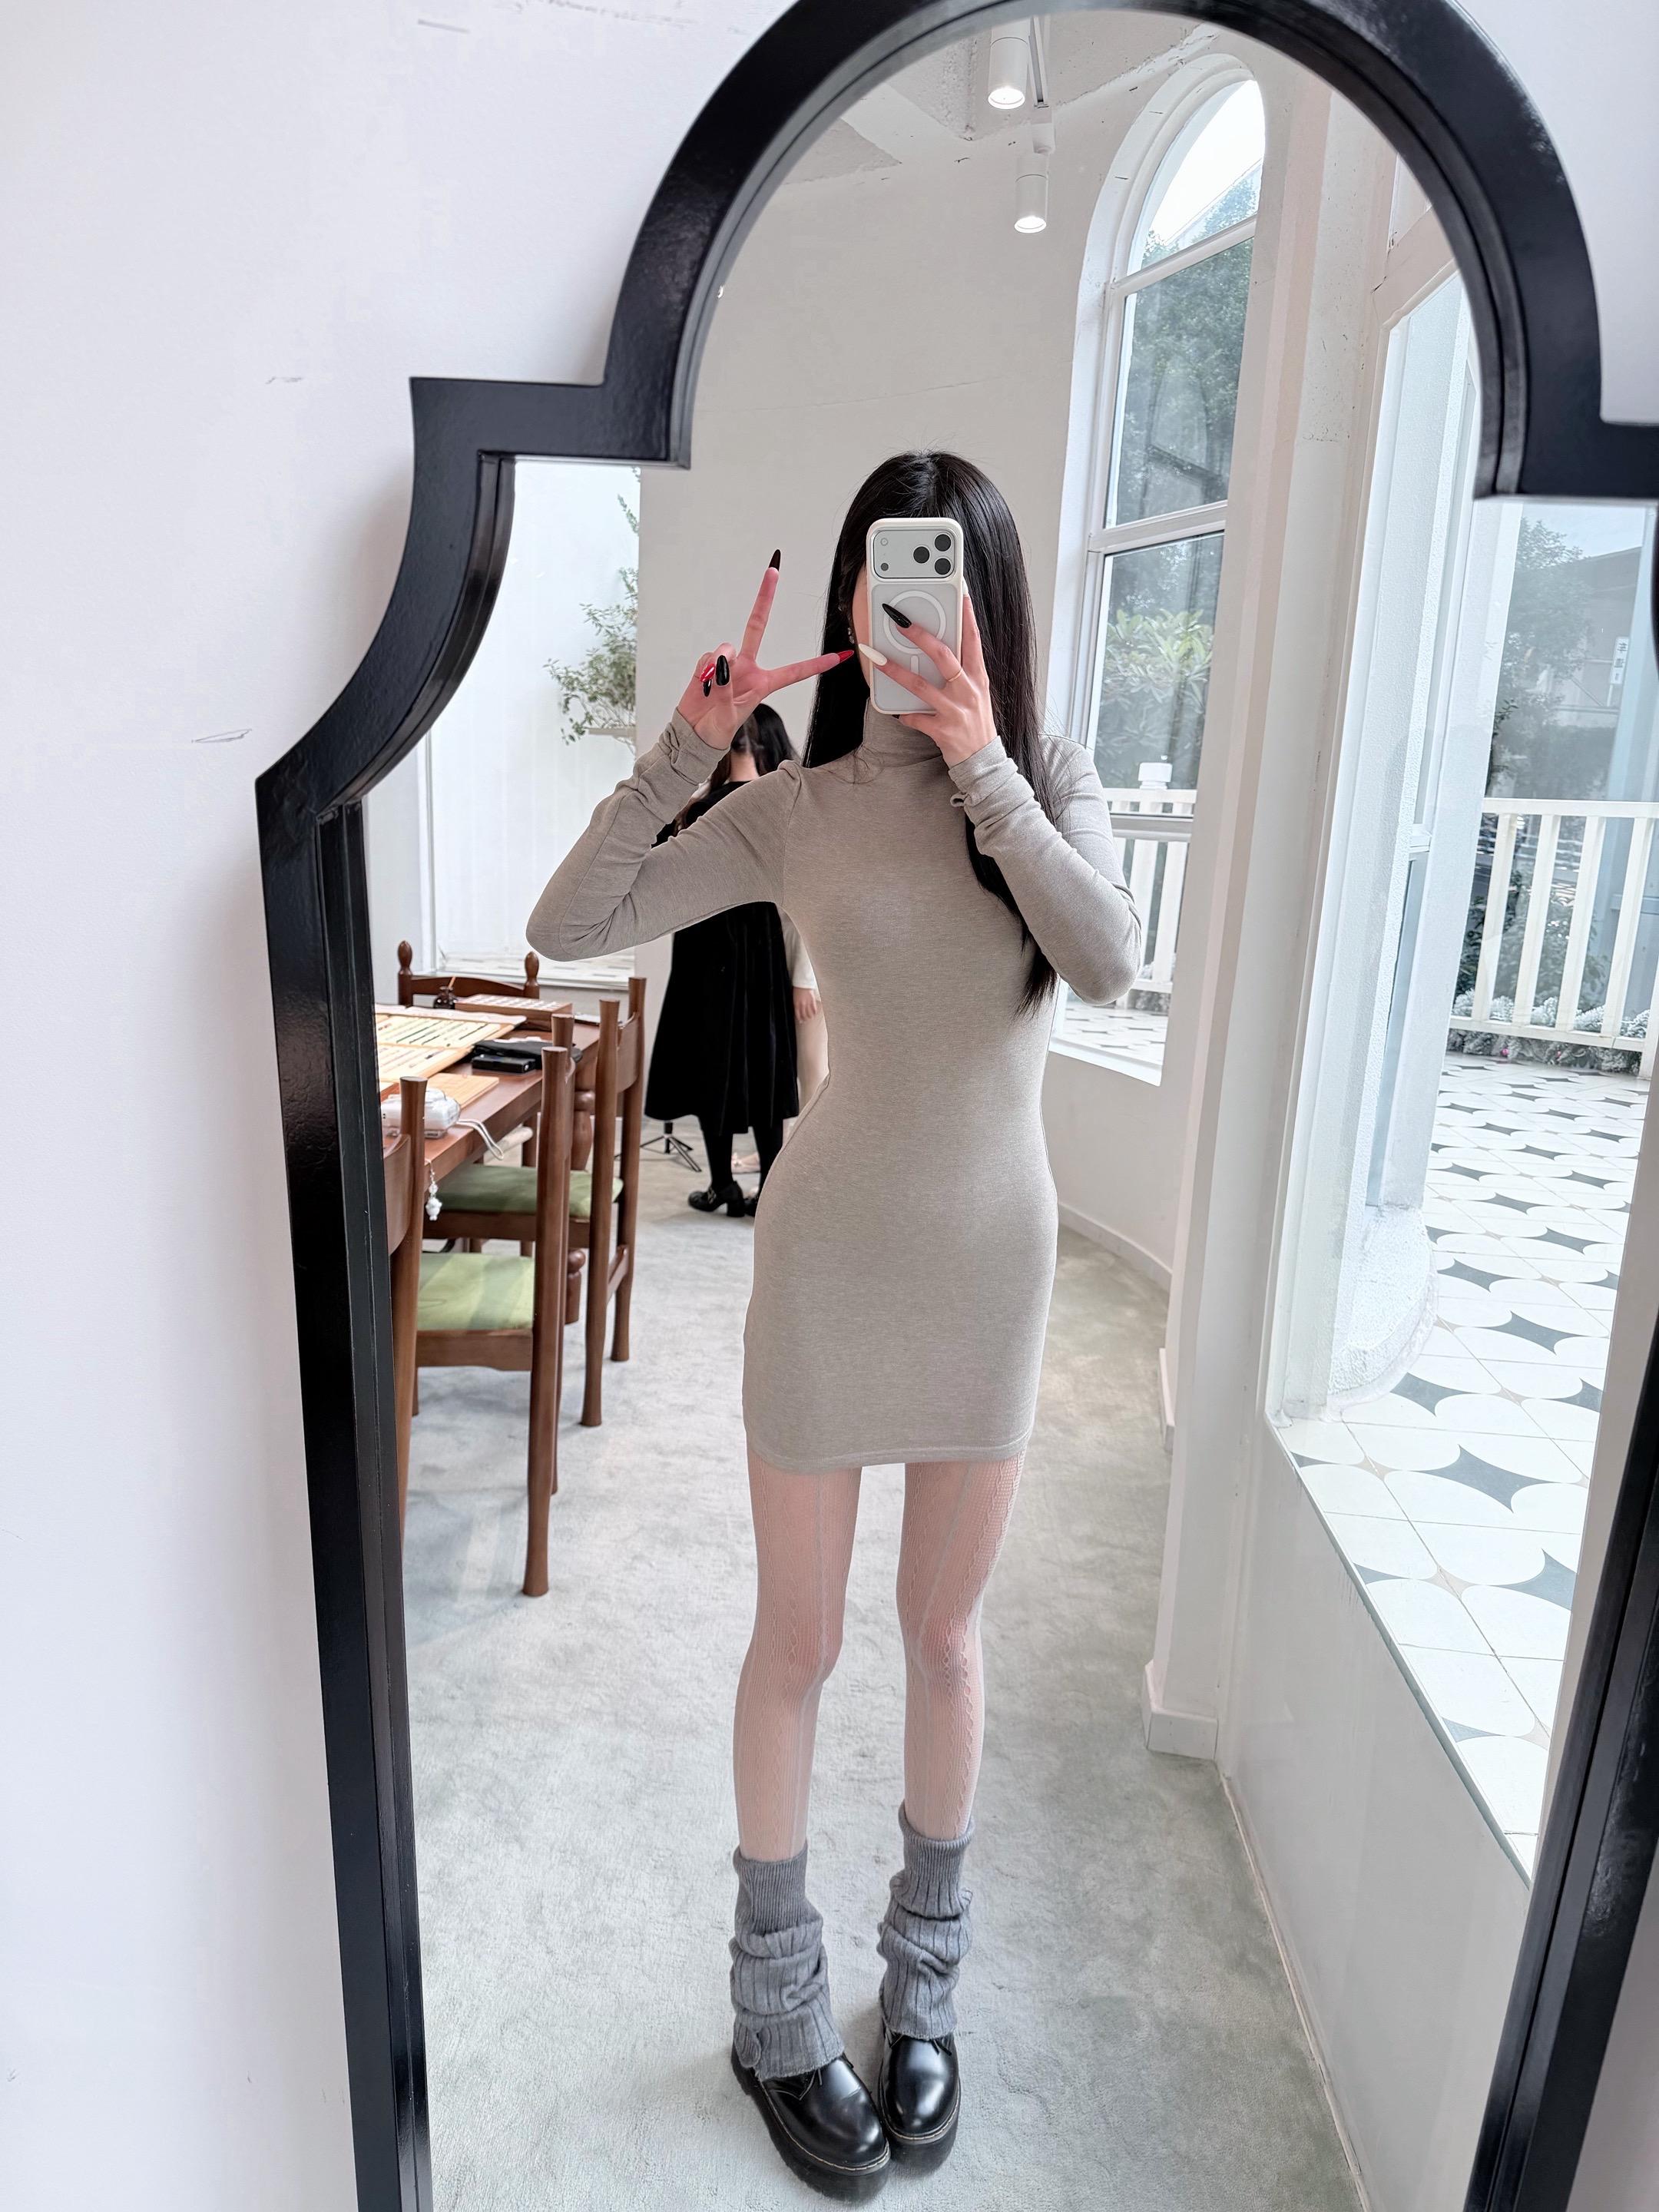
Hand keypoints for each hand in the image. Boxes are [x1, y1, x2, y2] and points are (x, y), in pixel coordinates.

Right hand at [676, 557, 851, 748]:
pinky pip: (708, 658)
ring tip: (713, 689)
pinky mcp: (709, 663)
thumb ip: (727, 688)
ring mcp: (729, 664)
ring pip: (727, 648)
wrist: (693, 731)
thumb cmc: (717, 728)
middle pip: (757, 627)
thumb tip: (721, 663)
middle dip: (764, 598)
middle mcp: (749, 668)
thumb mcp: (730, 715)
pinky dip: (705, 671)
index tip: (838, 657)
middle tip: (773, 572)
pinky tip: (703, 684)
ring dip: (719, 666)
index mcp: (764, 683)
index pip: (795, 671)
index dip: (816, 664)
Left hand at [793, 986, 820, 1023]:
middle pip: (804, 1015)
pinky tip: (814, 1014)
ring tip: (810, 1018)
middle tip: (806, 1021)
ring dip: (810, 1017)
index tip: (800, 1021)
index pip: (798, 1014)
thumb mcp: (794, 998)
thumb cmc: (798, 989)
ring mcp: (807, 1003)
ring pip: (809, 1013)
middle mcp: (802, 1005)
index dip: (799, 1018)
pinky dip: (814, 1012)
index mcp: (796, 1004)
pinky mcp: (812, 1001)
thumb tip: (798, 1009)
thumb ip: (796, 1004)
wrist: (802, 983)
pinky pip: (814, 1009)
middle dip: (805, 1019)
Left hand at [866, 588, 996, 766]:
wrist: (983, 761)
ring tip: (877, 659)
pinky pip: (915, 718)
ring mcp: (955, 711)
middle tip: (900, 622)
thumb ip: (962, 672)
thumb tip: (939, 650)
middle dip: (920, 636)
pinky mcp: (942, 730)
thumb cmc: (976, 723)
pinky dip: (904, 715)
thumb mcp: (976, 693)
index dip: (967, 616)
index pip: (973, 640)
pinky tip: (897, 712)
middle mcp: (968, 691)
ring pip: (921, 686)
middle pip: (943, 656)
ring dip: (896, 671)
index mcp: (977, 677)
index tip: (960, 594)